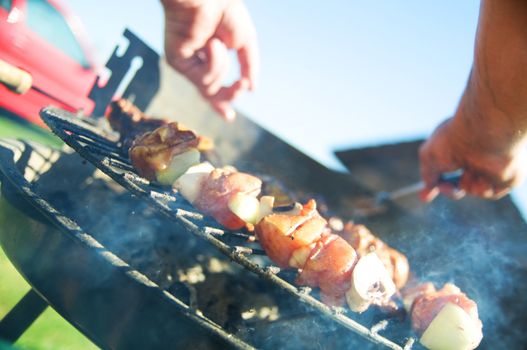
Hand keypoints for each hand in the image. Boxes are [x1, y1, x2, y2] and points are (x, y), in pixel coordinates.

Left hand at [162, 0, 258, 120]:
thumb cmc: (225, 11)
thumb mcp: (245, 41)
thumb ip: (249, 66)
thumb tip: (252, 89)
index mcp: (209, 55)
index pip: (214, 85)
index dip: (222, 102)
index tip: (229, 117)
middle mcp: (195, 61)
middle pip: (210, 93)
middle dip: (227, 96)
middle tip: (241, 87)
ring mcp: (185, 63)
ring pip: (210, 88)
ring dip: (221, 68)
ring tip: (217, 42)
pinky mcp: (177, 61)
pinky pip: (203, 79)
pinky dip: (213, 63)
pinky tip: (211, 44)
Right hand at [419, 116, 526, 201]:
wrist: (484, 136)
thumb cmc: (455, 141)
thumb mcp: (428, 156)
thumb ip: (427, 174)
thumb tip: (428, 188)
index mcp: (458, 146)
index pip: (446, 168)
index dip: (436, 182)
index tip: (425, 196)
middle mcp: (474, 155)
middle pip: (459, 184)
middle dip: (449, 190)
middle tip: (445, 187)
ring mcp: (490, 165)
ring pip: (472, 189)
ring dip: (466, 184)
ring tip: (469, 171)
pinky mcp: (505, 175)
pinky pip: (489, 192)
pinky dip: (481, 188)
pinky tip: (483, 175)